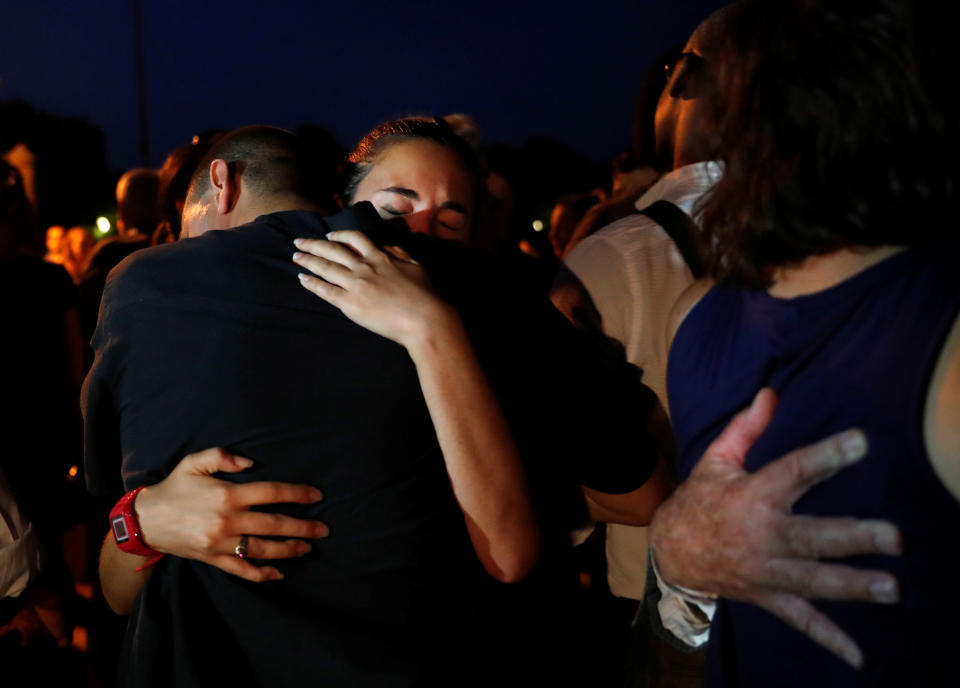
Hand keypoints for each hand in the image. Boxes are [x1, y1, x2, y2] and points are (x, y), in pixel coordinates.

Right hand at [134, 448, 327, 582]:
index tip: (317, 496)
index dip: (298, 494)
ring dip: (289, 550)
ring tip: (308, 548)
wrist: (145, 521)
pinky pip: (242, 570)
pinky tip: (279, 574)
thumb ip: (222, 456)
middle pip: (275, 524)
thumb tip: (251, 462)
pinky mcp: (213, 559)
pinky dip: (261, 574)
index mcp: (227, 494)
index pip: (272, 493)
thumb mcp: (194, 463)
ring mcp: (221, 543)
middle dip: (303, 527)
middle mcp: (228, 520)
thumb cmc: (174, 488)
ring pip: (263, 549)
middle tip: (324, 529)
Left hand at [293, 231, 453, 348]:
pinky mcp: (350, 304)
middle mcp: (364, 267)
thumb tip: (385, 246)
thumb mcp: (415, 265)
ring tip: (295, 257)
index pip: (355, 238)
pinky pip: (325, 290)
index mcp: (380, 256)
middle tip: (299, 241)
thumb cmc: (425, 295)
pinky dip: (312, 283)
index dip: (339, 235)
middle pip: (332, 250)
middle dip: (313, 244)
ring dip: (308, 260)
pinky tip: (302, 278)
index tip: (329, 235)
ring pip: (325, 267)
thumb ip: (398, 253)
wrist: (424, 320)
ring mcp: (355, 285)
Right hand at [650, 389, 901, 668]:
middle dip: (853, 537)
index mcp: (752, 495)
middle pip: (813, 536)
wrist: (672, 550)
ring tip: (890, 587)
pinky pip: (800, 619)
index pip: (795, 471)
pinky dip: (828, 638)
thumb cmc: (701, 500)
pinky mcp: (768, 596)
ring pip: (813, 580)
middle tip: (892, 537)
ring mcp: (765, 570)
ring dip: (852, 585)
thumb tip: (770, 394)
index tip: (861, 442)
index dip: (827, 455)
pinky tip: (857, 655)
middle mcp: (761, 535)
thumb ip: (745, 428)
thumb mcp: (716, 460)